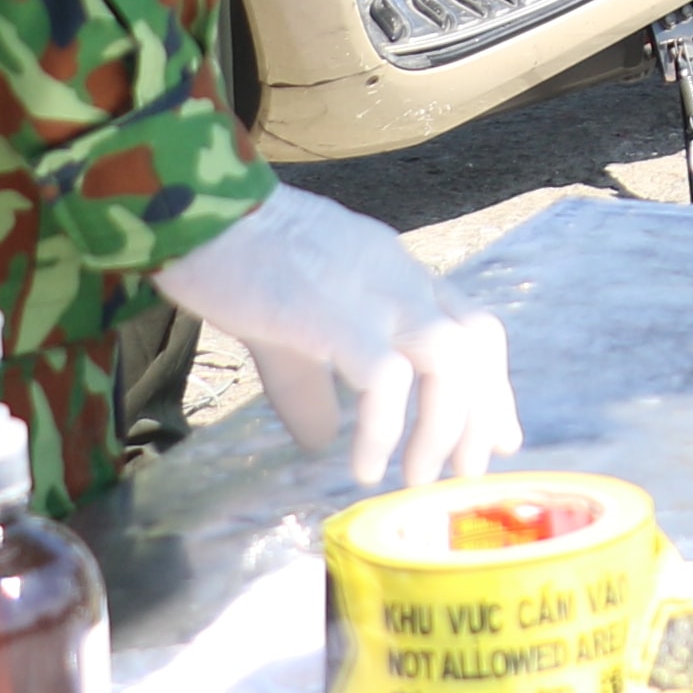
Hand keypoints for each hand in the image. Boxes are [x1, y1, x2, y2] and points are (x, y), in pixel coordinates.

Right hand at [150, 183, 519, 486]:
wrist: (196, 214)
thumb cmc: (234, 262)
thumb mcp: (289, 326)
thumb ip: (313, 383)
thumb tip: (321, 441)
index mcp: (396, 272)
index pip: (471, 326)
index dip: (491, 385)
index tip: (495, 437)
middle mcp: (401, 278)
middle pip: (476, 344)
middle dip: (482, 414)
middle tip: (466, 472)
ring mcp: (375, 293)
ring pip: (450, 360)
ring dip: (444, 426)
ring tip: (417, 478)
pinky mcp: (338, 314)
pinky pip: (386, 380)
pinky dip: (384, 430)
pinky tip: (363, 465)